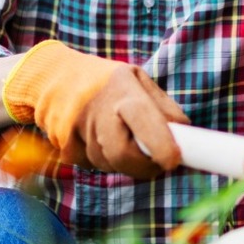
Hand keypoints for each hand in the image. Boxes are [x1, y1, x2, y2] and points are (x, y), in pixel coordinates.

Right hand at [3, 41, 186, 178]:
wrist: (57, 77)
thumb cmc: (109, 81)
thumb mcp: (140, 81)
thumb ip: (164, 108)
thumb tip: (186, 137)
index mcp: (122, 89)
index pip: (142, 119)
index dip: (160, 145)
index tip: (175, 161)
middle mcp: (97, 109)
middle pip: (121, 154)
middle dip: (144, 166)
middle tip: (159, 163)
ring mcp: (77, 129)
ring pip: (109, 164)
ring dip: (125, 162)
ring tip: (125, 138)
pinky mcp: (65, 146)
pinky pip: (94, 166)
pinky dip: (106, 160)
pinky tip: (104, 140)